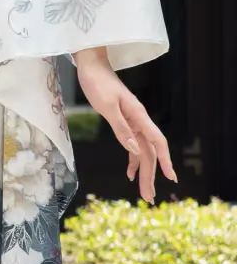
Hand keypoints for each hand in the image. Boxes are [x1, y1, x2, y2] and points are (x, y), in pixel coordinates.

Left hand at [77, 47, 177, 201]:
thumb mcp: (106, 106)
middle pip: (150, 152)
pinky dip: (132, 160)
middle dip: (150, 175)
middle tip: (148, 198)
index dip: (165, 160)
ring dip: (142, 171)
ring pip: (142, 151)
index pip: (157, 142)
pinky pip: (132, 145)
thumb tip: (134, 150)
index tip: (172, 178)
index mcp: (139, 117)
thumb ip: (120, 128)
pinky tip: (129, 173)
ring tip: (143, 192)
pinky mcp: (123, 122)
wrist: (91, 66)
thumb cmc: (98, 83)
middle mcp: (139, 121)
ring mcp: (132, 122)